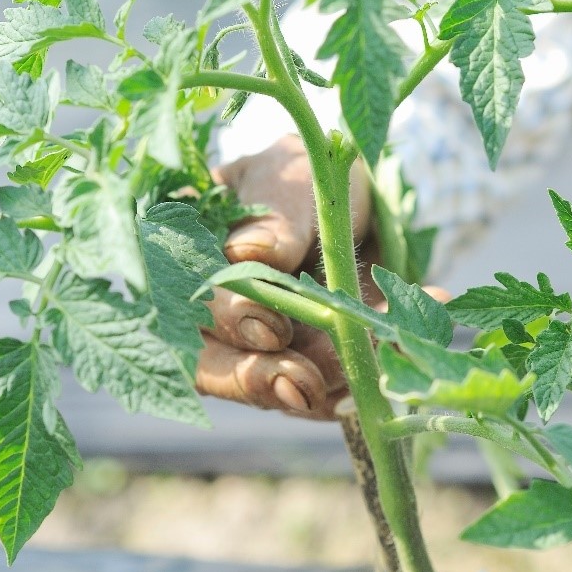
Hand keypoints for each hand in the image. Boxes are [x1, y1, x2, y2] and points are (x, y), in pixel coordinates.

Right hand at [194, 135, 370, 419]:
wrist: (351, 200)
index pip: (180, 300)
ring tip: (365, 365)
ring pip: (265, 388)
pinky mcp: (298, 372)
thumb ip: (274, 214)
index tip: (268, 326)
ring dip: (315, 385)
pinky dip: (358, 382)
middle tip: (303, 381)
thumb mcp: (289, 178)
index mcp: (178, 256)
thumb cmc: (300, 177)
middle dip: (257, 378)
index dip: (222, 324)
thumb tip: (248, 252)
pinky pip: (322, 393)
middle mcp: (201, 314)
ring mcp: (250, 350)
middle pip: (208, 365)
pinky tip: (394, 361)